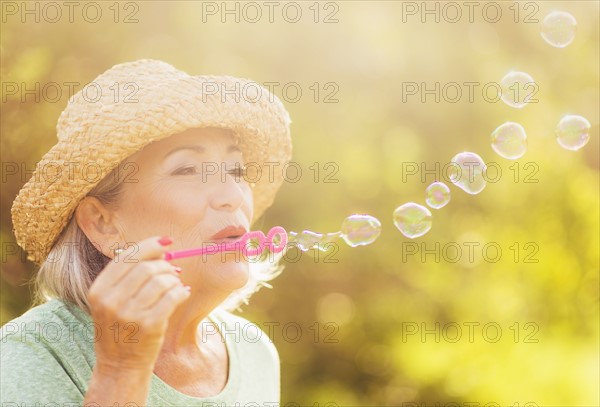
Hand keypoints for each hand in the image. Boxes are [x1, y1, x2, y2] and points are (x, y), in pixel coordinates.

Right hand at [87, 236, 189, 372]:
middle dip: (165, 265)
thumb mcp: (111, 302)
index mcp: (98, 290)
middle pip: (146, 267)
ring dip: (174, 279)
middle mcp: (110, 301)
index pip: (126, 257)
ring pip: (161, 280)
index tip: (166, 241)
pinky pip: (173, 296)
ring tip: (175, 285)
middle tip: (173, 270)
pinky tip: (183, 293)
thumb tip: (161, 250)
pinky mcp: (149, 325)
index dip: (149, 245)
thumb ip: (128, 276)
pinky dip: (182, 291)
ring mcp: (129, 314)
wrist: (119, 367)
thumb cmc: (120, 329)